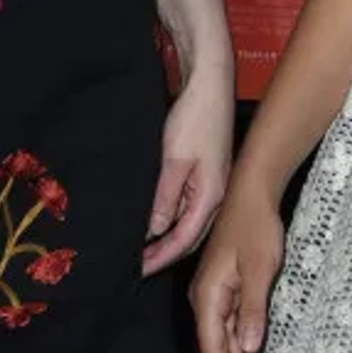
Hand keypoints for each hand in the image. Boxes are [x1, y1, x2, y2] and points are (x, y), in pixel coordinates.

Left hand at [142, 73, 234, 275]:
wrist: (210, 82)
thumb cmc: (195, 117)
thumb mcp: (174, 161)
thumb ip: (164, 198)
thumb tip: (154, 231)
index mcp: (211, 195)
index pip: (183, 240)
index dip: (159, 258)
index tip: (136, 270)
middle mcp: (216, 193)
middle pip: (189, 236)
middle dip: (163, 253)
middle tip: (135, 265)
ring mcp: (212, 181)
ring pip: (189, 220)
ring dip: (166, 236)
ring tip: (141, 246)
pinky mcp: (205, 170)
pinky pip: (188, 204)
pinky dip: (170, 216)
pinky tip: (155, 216)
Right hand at [190, 173, 284, 352]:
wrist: (253, 193)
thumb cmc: (256, 226)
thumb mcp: (261, 268)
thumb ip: (253, 308)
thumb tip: (246, 349)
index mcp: (207, 296)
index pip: (213, 349)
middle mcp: (204, 300)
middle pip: (215, 350)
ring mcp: (213, 295)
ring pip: (222, 341)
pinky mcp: (225, 290)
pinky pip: (229, 327)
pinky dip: (242, 347)